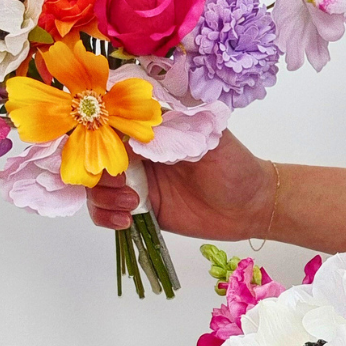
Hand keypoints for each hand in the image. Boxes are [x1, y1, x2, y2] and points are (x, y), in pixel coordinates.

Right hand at [86, 131, 274, 240]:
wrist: (250, 207)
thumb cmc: (235, 166)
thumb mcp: (209, 138)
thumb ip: (176, 130)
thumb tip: (138, 129)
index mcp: (153, 129)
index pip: (111, 124)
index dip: (98, 135)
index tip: (103, 148)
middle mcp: (139, 153)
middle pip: (94, 156)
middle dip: (97, 169)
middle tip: (123, 181)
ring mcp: (136, 182)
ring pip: (96, 186)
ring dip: (103, 195)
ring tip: (132, 203)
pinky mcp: (140, 210)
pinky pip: (107, 212)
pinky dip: (106, 216)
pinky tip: (126, 220)